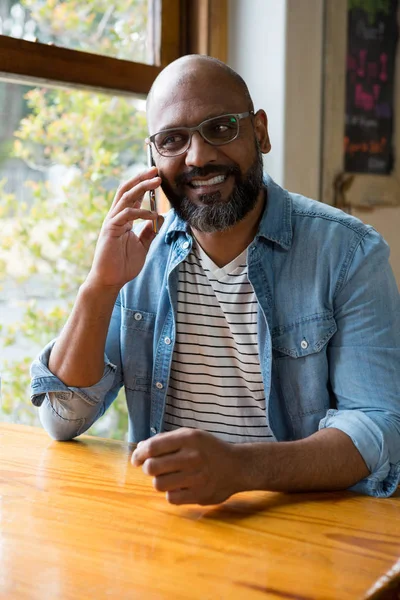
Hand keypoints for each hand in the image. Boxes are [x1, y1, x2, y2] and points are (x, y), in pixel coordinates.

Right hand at [86, 167, 162, 289]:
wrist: (110, 280)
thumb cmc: (123, 264)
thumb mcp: (142, 245)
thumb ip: (149, 231)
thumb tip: (159, 217)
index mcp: (123, 219)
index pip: (133, 196)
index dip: (144, 184)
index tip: (157, 176)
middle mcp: (116, 217)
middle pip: (127, 190)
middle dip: (141, 178)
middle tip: (155, 170)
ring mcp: (112, 222)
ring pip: (126, 197)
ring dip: (142, 187)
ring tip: (156, 181)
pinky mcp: (110, 229)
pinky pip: (126, 214)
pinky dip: (140, 211)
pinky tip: (152, 214)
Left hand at [131, 428, 239, 504]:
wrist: (237, 466)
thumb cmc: (208, 449)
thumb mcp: (191, 436)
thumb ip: (166, 440)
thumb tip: (139, 449)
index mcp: (188, 438)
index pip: (153, 447)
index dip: (139, 454)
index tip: (136, 459)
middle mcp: (192, 457)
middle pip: (152, 467)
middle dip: (148, 468)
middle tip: (152, 468)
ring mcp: (196, 477)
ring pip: (159, 484)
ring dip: (159, 481)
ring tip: (167, 477)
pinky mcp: (199, 495)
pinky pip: (171, 498)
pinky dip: (171, 493)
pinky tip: (179, 487)